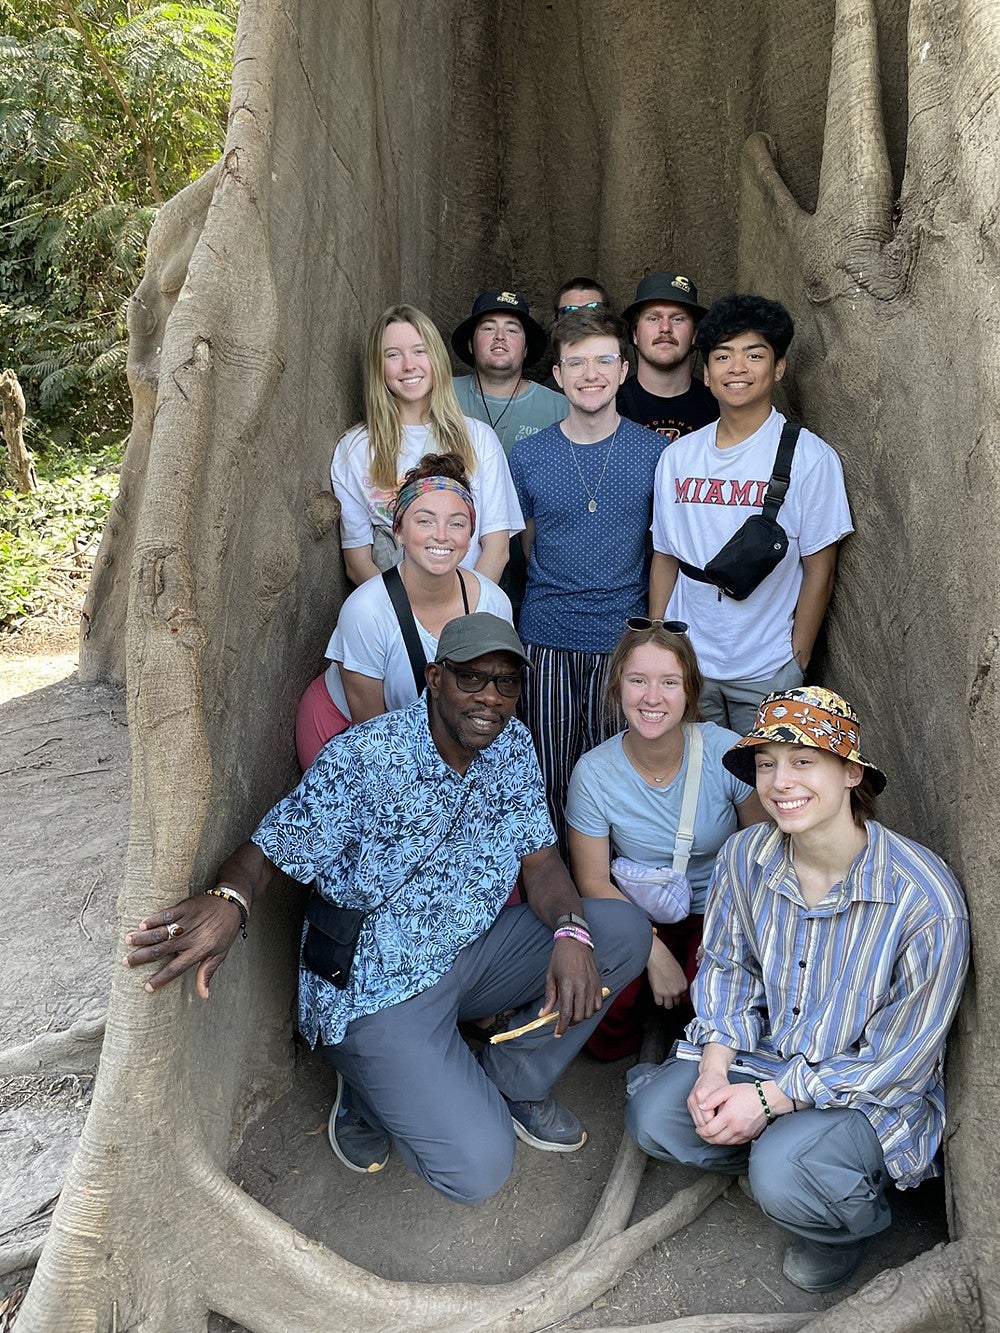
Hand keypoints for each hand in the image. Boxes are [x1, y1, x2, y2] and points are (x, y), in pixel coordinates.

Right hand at [123, 893, 242, 997]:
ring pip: (161, 932)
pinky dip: (154, 919)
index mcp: (199, 951)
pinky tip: (142, 924)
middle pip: (162, 950)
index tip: (146, 987)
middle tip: (126, 962)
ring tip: (128, 941)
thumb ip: (207, 973)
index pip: (176, 968)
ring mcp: (187, 922)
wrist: (232, 903)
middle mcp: (191, 937)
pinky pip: (167, 914)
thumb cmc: (225, 930)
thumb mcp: (220, 954)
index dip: (161, 978)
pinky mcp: (185, 907)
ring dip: (143, 937)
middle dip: (142, 957)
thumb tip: (204, 996)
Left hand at [539, 937, 603, 1036]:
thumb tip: (543, 1014)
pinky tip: (584, 1007)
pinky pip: (598, 1004)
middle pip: (579, 1016)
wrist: (575, 942)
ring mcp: (592, 986)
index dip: (562, 1026)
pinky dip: (591, 1010)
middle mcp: (582, 987)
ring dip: (581, 1017)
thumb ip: (549, 997)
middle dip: (570, 1023)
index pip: (567, 1013)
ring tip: (573, 1014)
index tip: (557, 1033)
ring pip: (590, 1013)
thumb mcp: (550, 976)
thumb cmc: (560, 958)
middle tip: (563, 1022)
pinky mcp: (598, 984)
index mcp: (567, 985)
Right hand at [646, 936, 688, 1007]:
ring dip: (665, 1001)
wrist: (658, 957)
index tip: (674, 993)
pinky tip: (657, 994)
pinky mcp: (658, 992)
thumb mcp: (679, 972)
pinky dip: (658, 999)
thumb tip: (678, 989)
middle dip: (672, 999)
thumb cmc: (668, 960)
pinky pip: (659, 1002)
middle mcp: (677, 990)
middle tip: (668, 994)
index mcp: (684, 984)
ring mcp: (668, 993)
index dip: (677, 995)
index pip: (682, 996)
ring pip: (668, 1005)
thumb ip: (680, 982)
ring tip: (662, 996)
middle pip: (676, 1003)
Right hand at [687, 1067, 730, 1129]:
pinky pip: (695, 1119)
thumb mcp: (725, 1095)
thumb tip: (723, 1123)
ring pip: (697, 1123)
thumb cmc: (719, 1083)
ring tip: (716, 1126)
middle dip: (711, 1128)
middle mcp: (693, 1098)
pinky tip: (710, 1121)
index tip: (723, 1127)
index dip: (717, 1125)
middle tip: (721, 1129)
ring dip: (706, 1127)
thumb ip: (723, 1109)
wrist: (710, 1073)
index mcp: (702, 1095)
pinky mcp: (689, 1104)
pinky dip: (702, 1122)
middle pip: (701, 1123)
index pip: (708, 1119)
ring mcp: (690, 1101)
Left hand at [691, 1080, 767, 1144]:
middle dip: (706, 1138)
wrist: (768, 1099)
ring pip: (725, 1143)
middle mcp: (736, 1128)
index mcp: (729, 1116)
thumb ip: (712, 1099)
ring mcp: (744, 1134)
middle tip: (702, 1133)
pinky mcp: (749, 1136)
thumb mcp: (727, 1090)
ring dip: (716, 1140)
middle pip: (716, 1139)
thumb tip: (701, 1106)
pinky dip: (726, 1141)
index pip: (710, 1130)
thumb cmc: (748, 1093)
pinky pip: (734, 1143)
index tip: (698, 1129)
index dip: (701, 1131)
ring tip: (711, 1134)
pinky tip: (723, 1134)